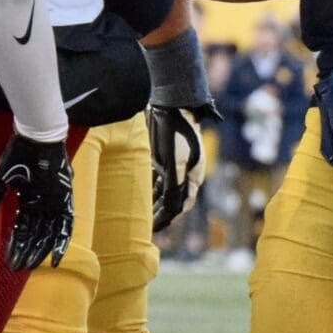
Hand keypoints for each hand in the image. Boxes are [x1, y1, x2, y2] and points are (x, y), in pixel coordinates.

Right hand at [0, 134, 74, 270]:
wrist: (36, 138)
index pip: (23, 227)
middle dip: (26, 251)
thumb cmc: (18, 155)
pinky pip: (66, 225)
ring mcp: (55, 202)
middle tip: (18, 268)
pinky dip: (61, 241)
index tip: (8, 260)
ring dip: (40, 250)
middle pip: (36, 233)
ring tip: (30, 266)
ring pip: (49, 233)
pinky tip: (55, 258)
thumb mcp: (0, 181)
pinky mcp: (65, 199)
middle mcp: (44, 203)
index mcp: (29, 198)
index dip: (16, 243)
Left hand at [147, 101, 217, 231]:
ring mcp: (174, 165)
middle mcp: (185, 172)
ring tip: (142, 214)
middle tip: (147, 226)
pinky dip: (149, 188)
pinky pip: (156, 178)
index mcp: (194, 176)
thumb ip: (174, 189)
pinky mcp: (162, 157)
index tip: (156, 227)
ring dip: (154, 201)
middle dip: (162, 212)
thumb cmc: (176, 134)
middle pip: (173, 198)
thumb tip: (173, 212)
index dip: (171, 217)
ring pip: (164, 189)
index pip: (183, 204)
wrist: (171, 105)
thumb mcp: (176, 164)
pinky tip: (139, 194)